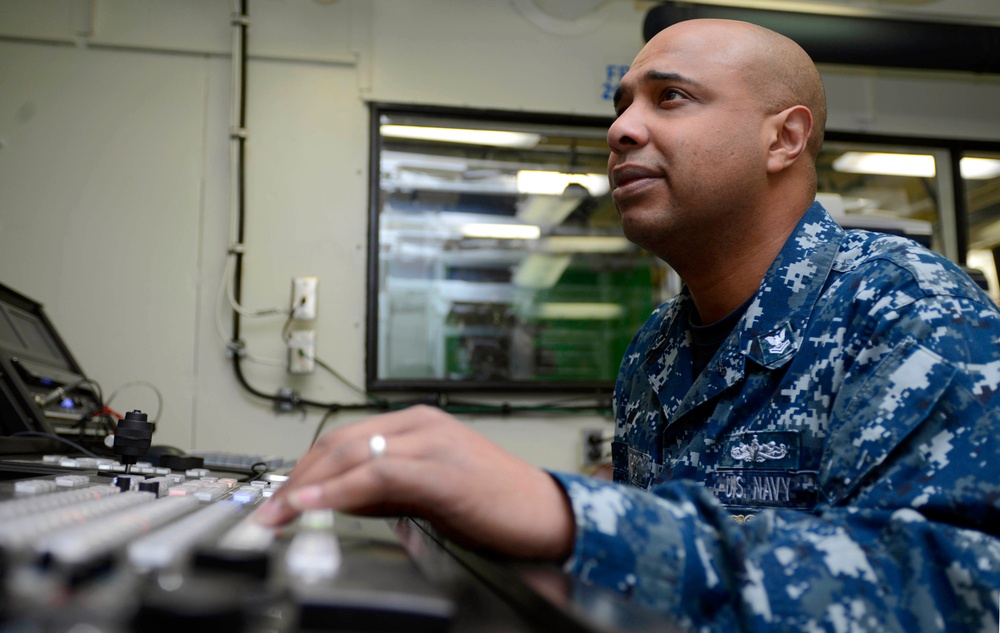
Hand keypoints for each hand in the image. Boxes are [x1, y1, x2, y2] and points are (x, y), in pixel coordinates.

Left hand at [252, 405, 575, 559]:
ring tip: (278, 511)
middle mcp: (422, 425)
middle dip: (297, 475)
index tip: (279, 497)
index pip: (346, 438)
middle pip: (341, 440)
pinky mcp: (444, 470)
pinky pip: (380, 473)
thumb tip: (336, 498)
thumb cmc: (494, 503)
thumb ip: (384, 489)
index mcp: (418, 425)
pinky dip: (340, 489)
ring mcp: (434, 443)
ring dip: (307, 483)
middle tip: (268, 510)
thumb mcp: (427, 492)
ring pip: (354, 451)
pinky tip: (315, 502)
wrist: (547, 513)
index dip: (306, 467)